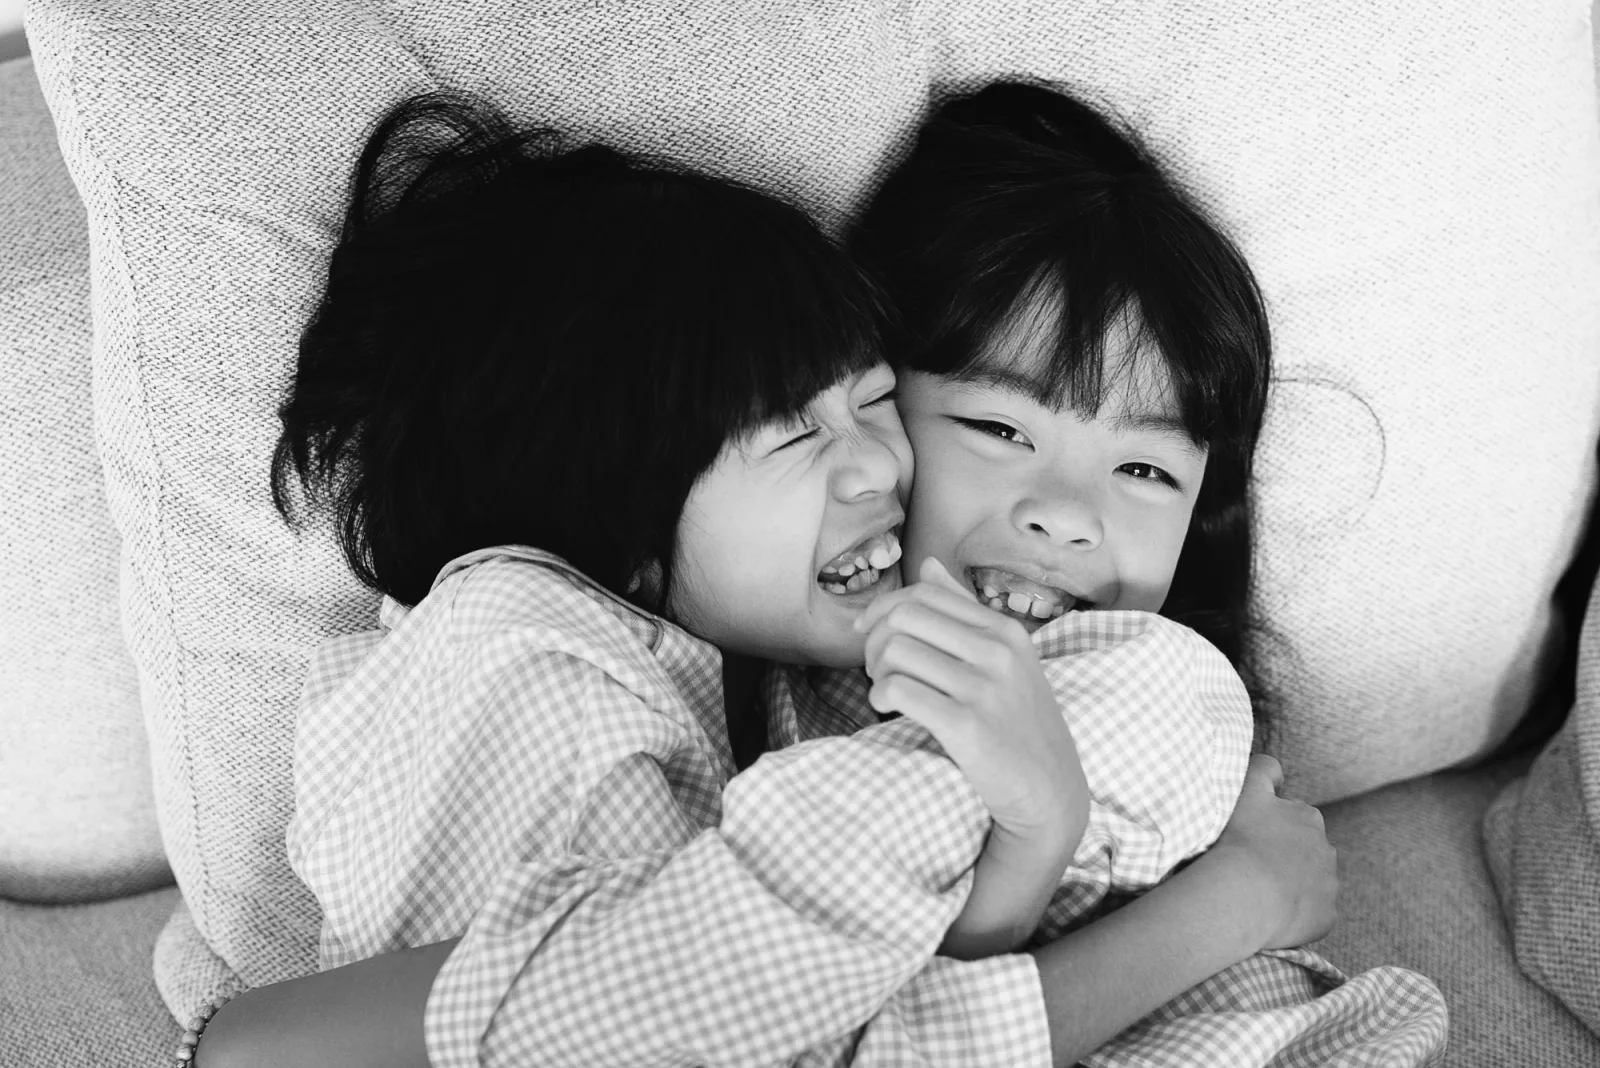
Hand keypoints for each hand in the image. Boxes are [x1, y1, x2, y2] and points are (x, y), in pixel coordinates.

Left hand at [855, 556, 1087, 854]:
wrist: (1050, 790)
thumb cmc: (1020, 723)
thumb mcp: (1006, 659)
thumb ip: (964, 612)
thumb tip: (928, 564)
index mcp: (1004, 630)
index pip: (925, 593)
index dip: (883, 608)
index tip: (866, 631)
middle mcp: (997, 652)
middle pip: (904, 617)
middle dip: (874, 639)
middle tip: (875, 666)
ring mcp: (984, 688)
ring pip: (896, 651)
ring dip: (875, 670)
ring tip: (884, 688)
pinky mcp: (967, 725)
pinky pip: (899, 690)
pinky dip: (880, 695)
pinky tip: (888, 706)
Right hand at [1206, 754, 1337, 950]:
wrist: (1244, 894)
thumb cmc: (1241, 837)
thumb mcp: (1247, 787)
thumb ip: (1264, 768)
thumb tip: (1277, 771)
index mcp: (1308, 818)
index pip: (1294, 818)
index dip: (1272, 826)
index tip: (1251, 836)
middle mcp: (1326, 850)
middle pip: (1306, 851)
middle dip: (1286, 856)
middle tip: (1253, 865)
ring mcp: (1329, 886)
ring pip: (1311, 883)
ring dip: (1292, 885)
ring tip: (1259, 892)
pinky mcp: (1326, 918)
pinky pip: (1312, 915)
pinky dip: (1296, 914)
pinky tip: (1271, 914)